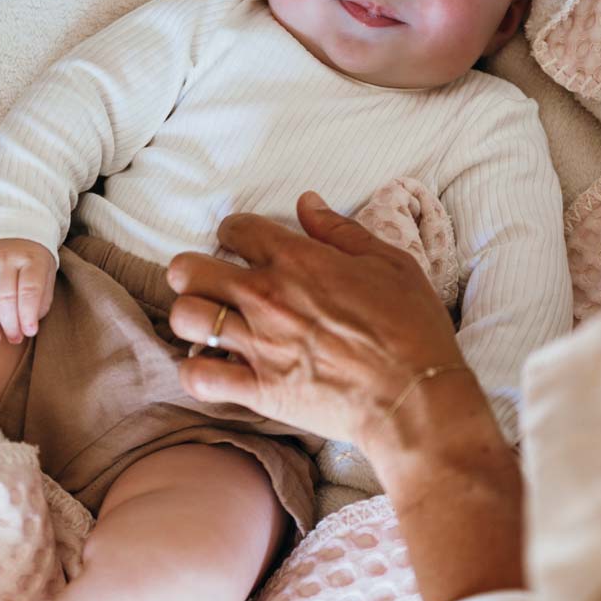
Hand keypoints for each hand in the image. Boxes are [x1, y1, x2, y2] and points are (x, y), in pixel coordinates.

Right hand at [0, 239, 55, 344]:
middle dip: (9, 325)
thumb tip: (27, 326)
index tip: (30, 332)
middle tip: (14, 339)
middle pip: (4, 297)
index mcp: (31, 259)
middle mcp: (5, 258)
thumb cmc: (32, 262)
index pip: (29, 290)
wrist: (13, 229)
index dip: (28, 315)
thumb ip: (41, 299)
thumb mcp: (46, 274)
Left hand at [167, 191, 465, 452]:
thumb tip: (306, 202)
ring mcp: (258, 345)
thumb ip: (340, 230)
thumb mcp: (390, 262)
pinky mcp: (258, 390)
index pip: (236, 229)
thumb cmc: (412, 328)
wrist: (415, 397)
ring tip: (209, 325)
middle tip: (211, 284)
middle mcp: (267, 297)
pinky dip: (197, 373)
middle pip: (189, 270)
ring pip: (185, 318)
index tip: (241, 245)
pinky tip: (213, 368)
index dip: (234, 233)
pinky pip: (198, 378)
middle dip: (193, 272)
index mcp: (297, 260)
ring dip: (193, 318)